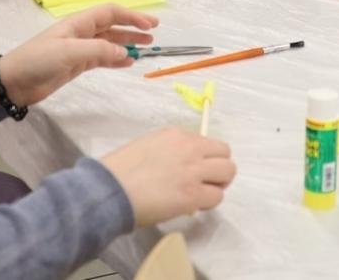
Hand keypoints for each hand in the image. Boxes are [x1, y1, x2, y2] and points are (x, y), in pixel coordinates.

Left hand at [0, 4, 155, 106]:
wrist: (15, 82)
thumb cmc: (39, 60)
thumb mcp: (69, 51)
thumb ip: (98, 50)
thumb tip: (124, 52)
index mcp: (78, 23)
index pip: (110, 12)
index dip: (131, 16)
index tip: (150, 24)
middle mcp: (81, 33)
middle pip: (112, 26)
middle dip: (133, 28)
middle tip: (153, 34)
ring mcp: (79, 49)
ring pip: (109, 43)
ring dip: (127, 44)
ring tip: (146, 48)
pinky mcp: (76, 64)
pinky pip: (102, 58)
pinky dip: (116, 59)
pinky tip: (128, 62)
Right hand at [100, 127, 235, 225]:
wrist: (110, 189)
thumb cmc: (120, 170)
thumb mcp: (147, 146)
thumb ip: (170, 151)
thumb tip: (182, 167)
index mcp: (175, 134)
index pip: (207, 141)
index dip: (204, 157)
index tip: (195, 168)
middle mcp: (189, 148)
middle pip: (225, 153)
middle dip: (218, 168)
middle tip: (206, 182)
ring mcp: (193, 171)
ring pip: (228, 173)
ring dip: (217, 184)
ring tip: (202, 194)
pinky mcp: (193, 195)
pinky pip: (217, 197)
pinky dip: (208, 203)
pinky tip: (194, 206)